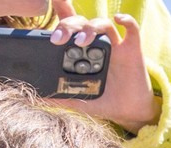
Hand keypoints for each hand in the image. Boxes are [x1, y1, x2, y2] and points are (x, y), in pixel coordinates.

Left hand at [47, 4, 158, 132]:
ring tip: (81, 42)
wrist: (128, 112)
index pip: (69, 23)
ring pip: (102, 24)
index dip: (61, 7)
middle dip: (68, 26)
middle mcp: (97, 43)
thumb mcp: (78, 97)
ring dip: (90, 28)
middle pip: (81, 22)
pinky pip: (132, 29)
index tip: (52, 0)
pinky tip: (118, 19)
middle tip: (58, 39)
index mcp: (81, 50)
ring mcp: (115, 45)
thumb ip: (59, 96)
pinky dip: (126, 21)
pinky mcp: (132, 50)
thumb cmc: (103, 100)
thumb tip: (38, 98)